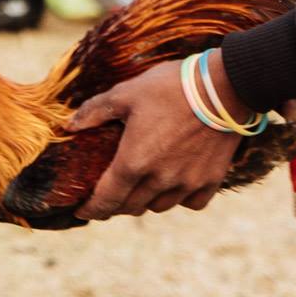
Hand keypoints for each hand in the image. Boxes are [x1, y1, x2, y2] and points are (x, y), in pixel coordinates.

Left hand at [69, 59, 246, 218]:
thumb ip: (95, 111)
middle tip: (110, 194)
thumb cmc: (172, 86)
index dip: (91, 209)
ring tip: (142, 186)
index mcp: (133, 162)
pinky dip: (179, 198)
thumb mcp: (126, 92)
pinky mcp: (211, 180)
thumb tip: (70, 125)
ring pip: (158, 207)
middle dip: (115, 204)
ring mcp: (187, 183)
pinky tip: (175, 183)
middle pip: (130, 207)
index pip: (105, 200)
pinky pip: (190, 203)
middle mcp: (159, 180)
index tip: (83, 210)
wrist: (225, 86)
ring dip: (145, 201)